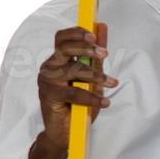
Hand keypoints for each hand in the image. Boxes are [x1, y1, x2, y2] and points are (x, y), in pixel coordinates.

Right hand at [30, 23, 116, 158]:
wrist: (67, 131)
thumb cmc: (78, 102)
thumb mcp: (91, 75)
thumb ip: (96, 54)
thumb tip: (102, 27)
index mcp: (58, 60)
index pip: (62, 38)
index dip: (76, 32)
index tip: (94, 34)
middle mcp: (50, 67)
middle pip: (64, 48)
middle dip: (86, 47)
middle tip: (104, 53)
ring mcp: (47, 82)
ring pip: (73, 69)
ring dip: (96, 75)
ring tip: (112, 83)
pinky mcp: (49, 97)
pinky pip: (74, 93)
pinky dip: (92, 98)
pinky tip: (105, 102)